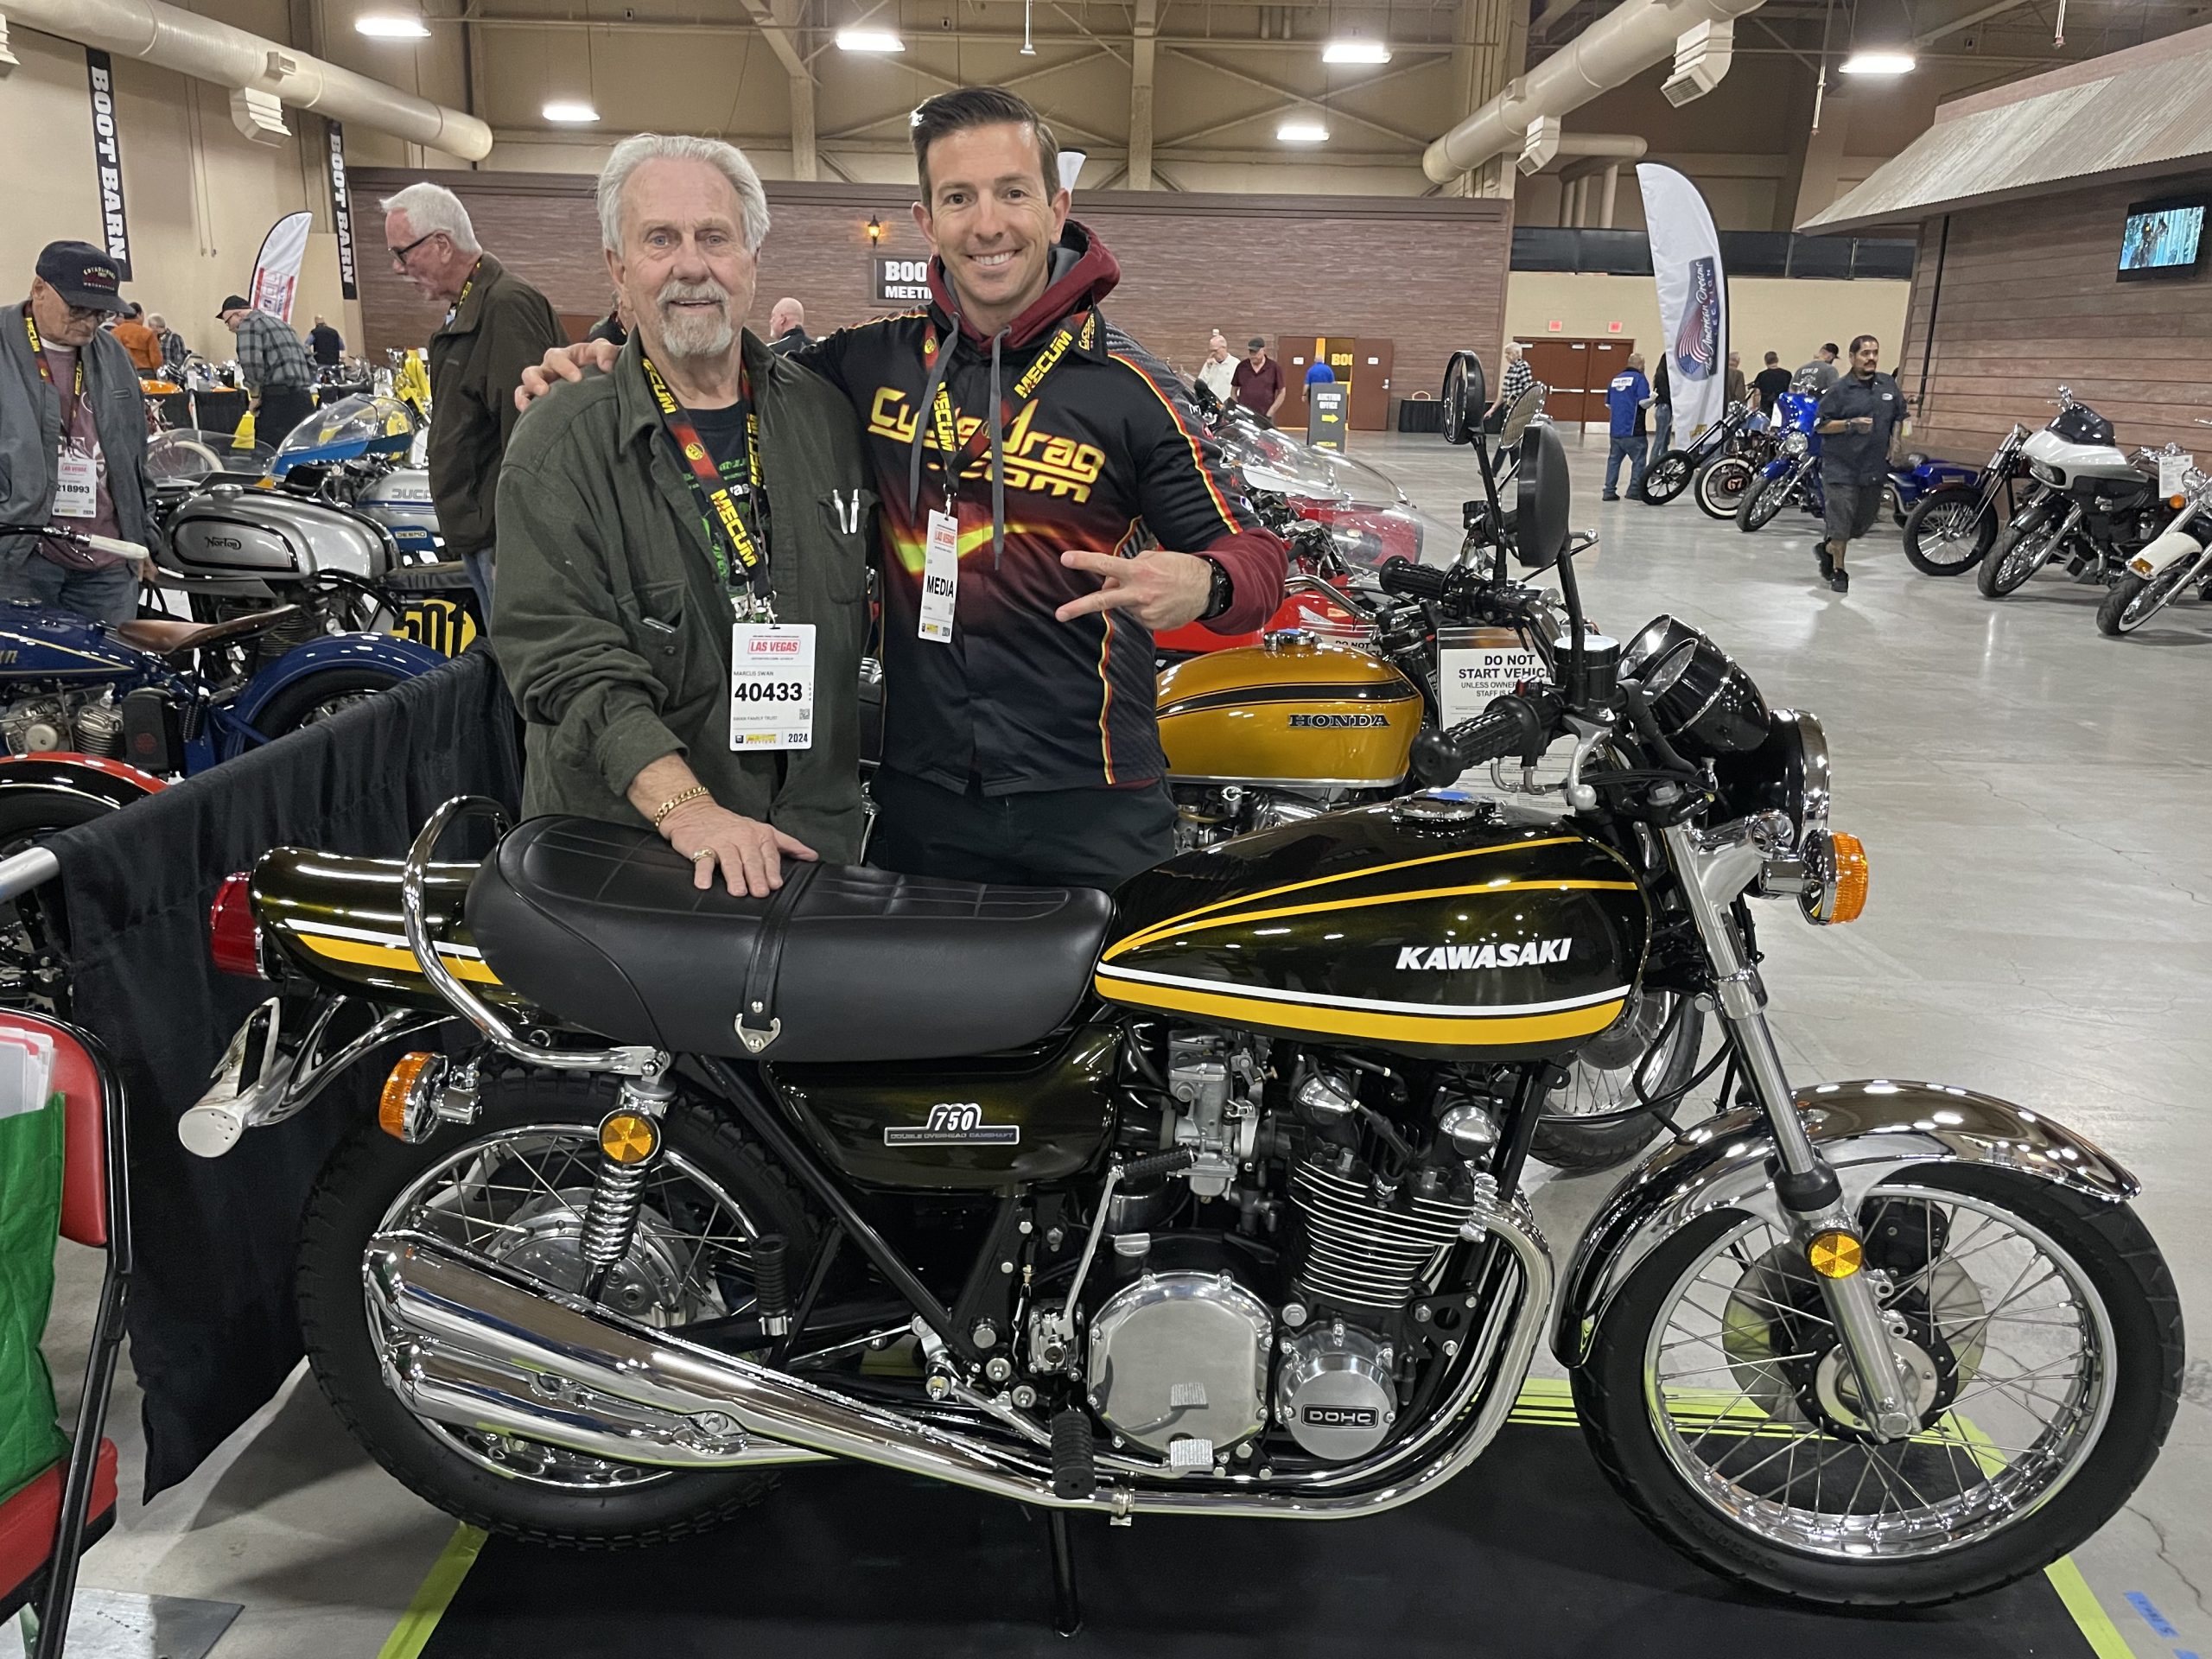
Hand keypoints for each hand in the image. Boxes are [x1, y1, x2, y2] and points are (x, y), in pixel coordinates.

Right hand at [515, 339, 621, 411]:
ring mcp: (543, 379)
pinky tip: (527, 408)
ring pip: (530, 374)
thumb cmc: (600, 376)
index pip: (577, 348)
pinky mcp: (535, 395)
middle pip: (552, 357)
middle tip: (575, 379)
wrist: (599, 396)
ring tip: (543, 392)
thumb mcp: (608, 360)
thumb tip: (607, 366)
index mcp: (573, 354)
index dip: (583, 357)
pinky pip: (522, 394)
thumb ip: (609, 354)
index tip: (589, 373)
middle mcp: (556, 364)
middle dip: (562, 367)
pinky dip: (521, 399)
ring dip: (534, 381)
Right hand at [660, 798, 816, 896]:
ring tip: (738, 892)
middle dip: (757, 875)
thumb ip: (788, 844)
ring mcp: (721, 842)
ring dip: (735, 876)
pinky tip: (704, 885)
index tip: (776, 884)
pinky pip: (702, 861)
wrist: (695, 811)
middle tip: (760, 892)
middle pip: (751, 859)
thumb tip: (812, 856)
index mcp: (759, 835)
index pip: (769, 854)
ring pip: (730, 860)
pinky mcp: (700, 847)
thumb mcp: (762, 831)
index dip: (772, 870)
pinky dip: (703, 873)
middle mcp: (741, 838)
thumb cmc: (733, 826)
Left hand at [1055, 548, 1214, 630]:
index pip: (1105, 565)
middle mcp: (1139, 593)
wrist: (1208, 589)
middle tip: (1060, 614)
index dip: (1084, 561)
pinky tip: (1159, 602)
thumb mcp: (1153, 558)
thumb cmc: (1181, 569)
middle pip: (1102, 600)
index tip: (1066, 559)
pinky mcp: (1152, 625)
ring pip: (1124, 606)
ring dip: (1130, 599)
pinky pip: (1138, 616)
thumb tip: (1109, 583)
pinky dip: (1143, 609)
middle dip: (1078, 607)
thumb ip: (1128, 568)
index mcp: (1138, 572)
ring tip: (1153, 592)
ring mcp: (1145, 611)